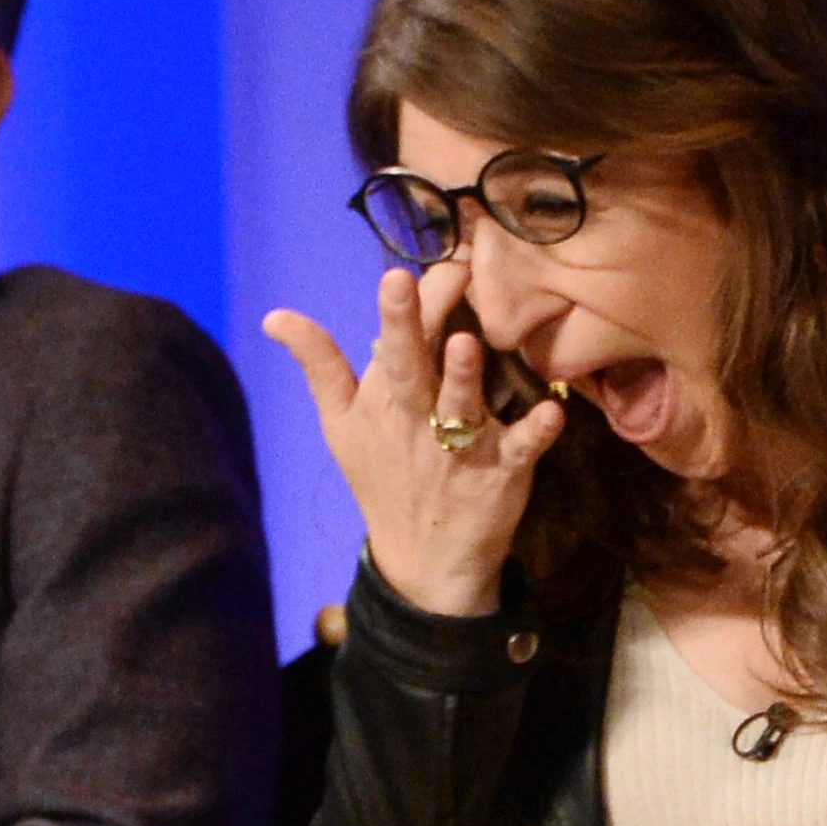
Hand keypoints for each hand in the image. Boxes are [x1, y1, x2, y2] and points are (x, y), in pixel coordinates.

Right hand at [263, 263, 565, 614]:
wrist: (424, 557)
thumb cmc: (384, 474)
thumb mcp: (341, 423)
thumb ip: (319, 364)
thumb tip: (275, 316)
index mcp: (386, 398)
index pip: (392, 341)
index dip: (402, 304)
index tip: (404, 268)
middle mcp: (420, 416)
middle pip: (410, 367)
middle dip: (406, 326)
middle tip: (404, 282)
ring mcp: (462, 445)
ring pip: (461, 405)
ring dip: (462, 376)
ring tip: (463, 343)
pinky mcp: (502, 471)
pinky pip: (521, 449)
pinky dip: (535, 433)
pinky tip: (552, 413)